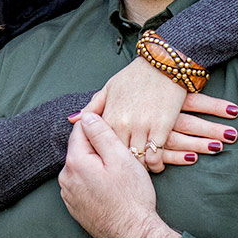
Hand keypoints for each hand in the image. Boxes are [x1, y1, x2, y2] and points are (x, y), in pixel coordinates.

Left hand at [59, 112, 179, 237]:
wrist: (133, 236)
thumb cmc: (131, 197)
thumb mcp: (120, 158)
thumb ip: (101, 134)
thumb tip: (87, 116)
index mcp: (75, 162)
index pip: (81, 129)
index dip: (97, 121)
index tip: (112, 121)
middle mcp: (65, 177)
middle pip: (80, 148)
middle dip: (97, 144)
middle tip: (121, 148)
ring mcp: (68, 194)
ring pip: (81, 166)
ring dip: (96, 162)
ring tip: (118, 169)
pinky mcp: (75, 206)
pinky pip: (82, 183)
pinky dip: (94, 179)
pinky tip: (111, 186)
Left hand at [70, 57, 237, 172]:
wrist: (165, 64)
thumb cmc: (135, 76)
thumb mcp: (109, 88)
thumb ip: (92, 107)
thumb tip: (73, 119)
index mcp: (107, 115)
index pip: (93, 143)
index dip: (98, 154)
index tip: (103, 161)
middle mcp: (122, 124)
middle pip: (113, 156)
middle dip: (115, 166)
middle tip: (119, 173)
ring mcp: (142, 127)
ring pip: (134, 159)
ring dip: (135, 168)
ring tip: (136, 173)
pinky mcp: (161, 129)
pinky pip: (154, 157)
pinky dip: (153, 165)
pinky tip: (154, 166)